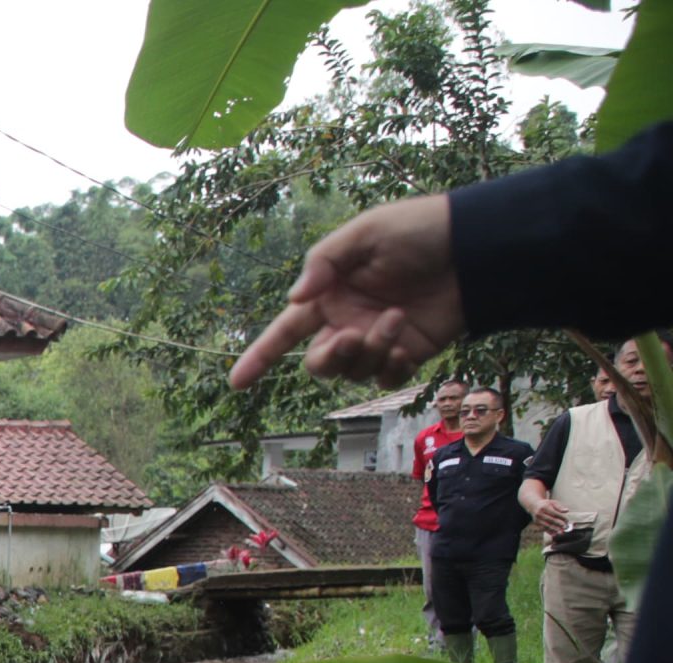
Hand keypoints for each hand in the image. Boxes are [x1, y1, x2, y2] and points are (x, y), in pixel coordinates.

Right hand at [231, 194, 462, 388]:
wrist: (476, 248)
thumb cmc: (421, 230)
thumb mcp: (366, 231)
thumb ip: (325, 260)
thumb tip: (295, 298)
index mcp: (330, 295)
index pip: (285, 331)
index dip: (260, 357)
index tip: (237, 382)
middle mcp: (347, 321)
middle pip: (319, 363)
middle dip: (331, 356)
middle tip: (352, 336)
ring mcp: (377, 340)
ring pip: (353, 372)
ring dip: (371, 351)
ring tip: (398, 321)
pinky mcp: (407, 353)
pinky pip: (385, 379)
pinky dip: (391, 369)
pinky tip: (407, 346)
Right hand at [531, 497, 573, 532]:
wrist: (533, 506)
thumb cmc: (546, 504)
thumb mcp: (553, 502)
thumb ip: (560, 507)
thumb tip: (566, 510)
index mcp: (544, 507)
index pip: (555, 513)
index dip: (561, 517)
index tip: (567, 520)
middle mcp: (540, 513)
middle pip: (551, 520)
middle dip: (559, 524)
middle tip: (565, 527)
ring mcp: (537, 519)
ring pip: (547, 525)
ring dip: (554, 529)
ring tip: (561, 532)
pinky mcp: (536, 523)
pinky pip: (543, 528)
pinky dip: (549, 531)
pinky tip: (554, 534)